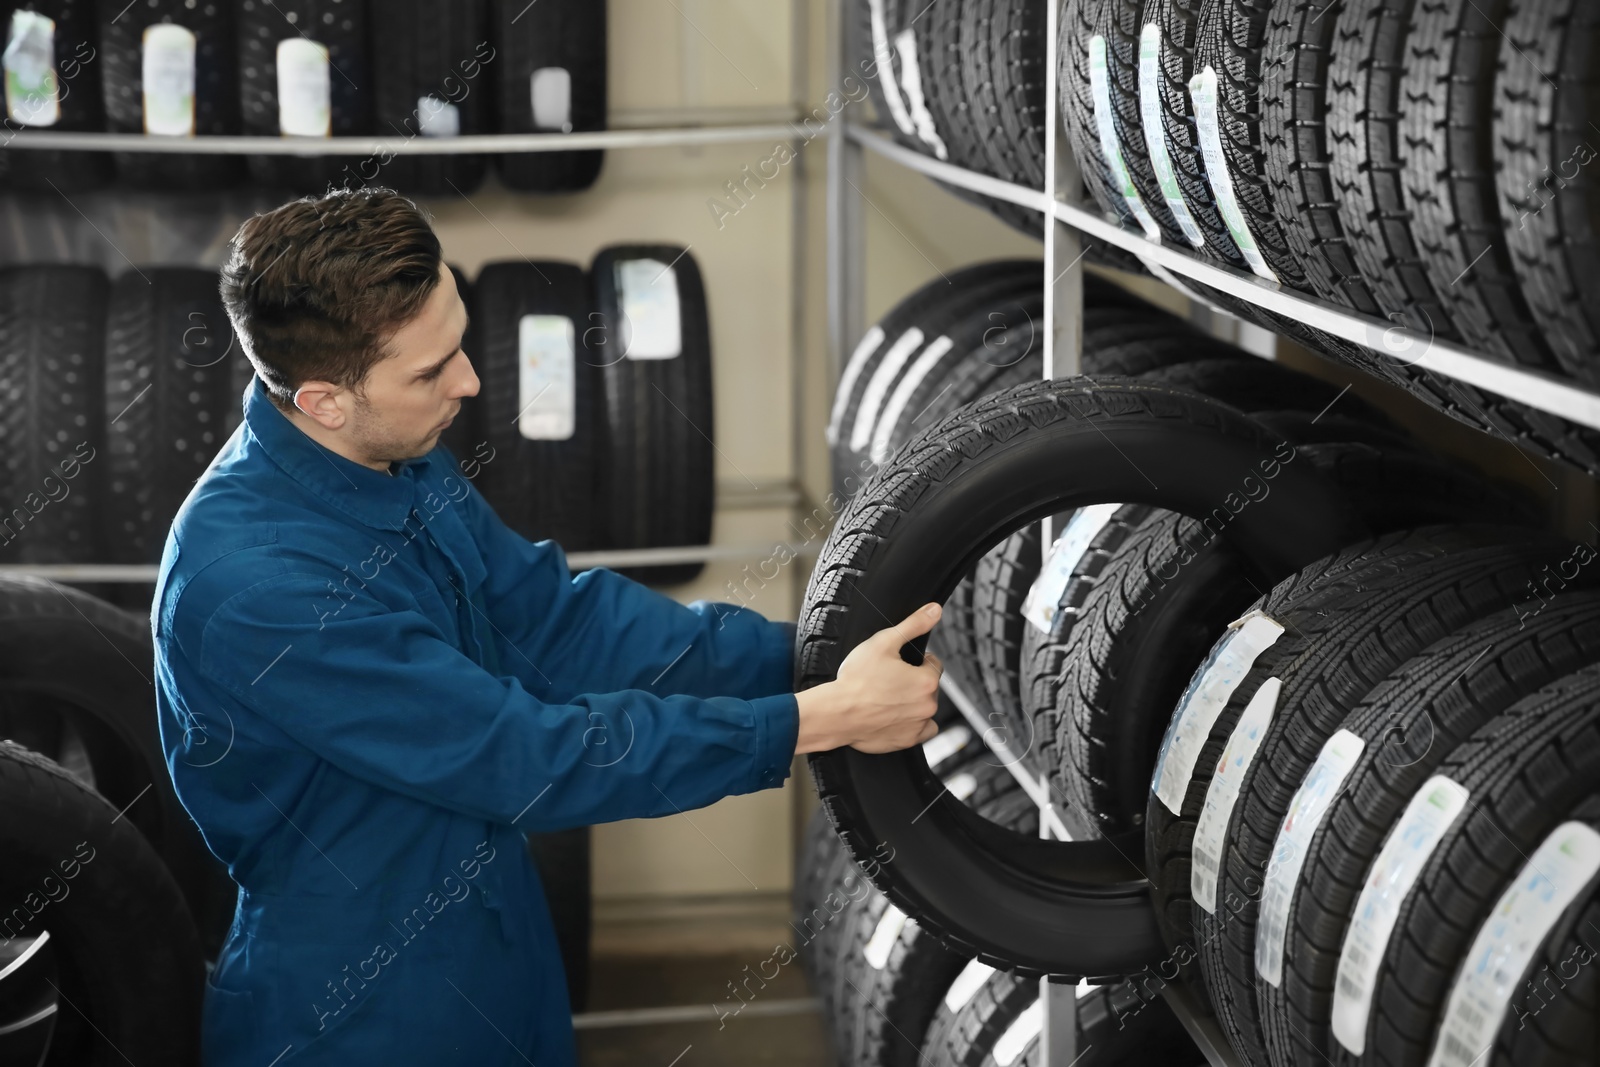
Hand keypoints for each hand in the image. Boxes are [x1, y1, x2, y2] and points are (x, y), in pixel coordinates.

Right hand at [795, 603, 943, 754]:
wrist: (836, 713)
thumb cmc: (856, 679)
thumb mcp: (884, 642)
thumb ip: (913, 624)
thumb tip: (935, 610)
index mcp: (927, 681)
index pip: (933, 664)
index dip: (916, 661)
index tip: (898, 664)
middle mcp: (928, 706)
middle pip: (928, 687)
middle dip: (913, 682)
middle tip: (888, 680)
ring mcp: (918, 726)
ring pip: (924, 708)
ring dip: (912, 703)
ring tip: (887, 698)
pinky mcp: (906, 741)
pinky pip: (919, 731)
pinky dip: (910, 724)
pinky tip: (891, 715)